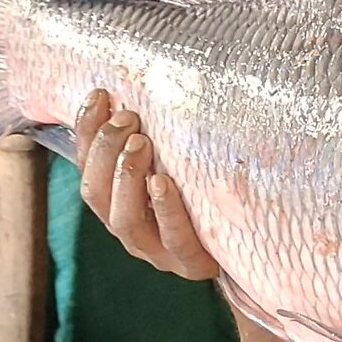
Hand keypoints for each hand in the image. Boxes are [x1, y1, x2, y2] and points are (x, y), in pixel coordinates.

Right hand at [75, 88, 219, 280]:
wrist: (255, 249)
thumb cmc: (211, 194)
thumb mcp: (183, 160)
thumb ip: (161, 133)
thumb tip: (155, 77)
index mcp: (118, 202)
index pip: (87, 166)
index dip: (86, 130)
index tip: (100, 94)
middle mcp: (131, 228)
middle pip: (96, 193)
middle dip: (105, 151)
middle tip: (128, 118)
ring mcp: (158, 251)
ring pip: (123, 219)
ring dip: (126, 176)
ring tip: (140, 143)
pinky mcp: (190, 264)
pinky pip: (173, 239)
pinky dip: (165, 209)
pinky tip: (163, 183)